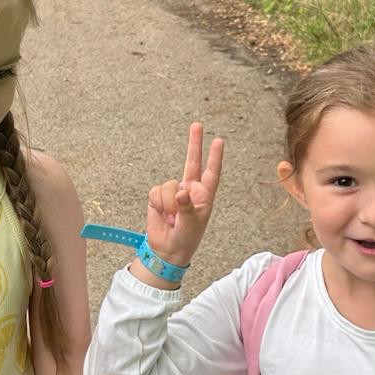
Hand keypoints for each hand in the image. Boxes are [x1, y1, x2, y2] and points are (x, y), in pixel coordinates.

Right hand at [142, 122, 223, 268]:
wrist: (166, 250)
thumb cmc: (186, 238)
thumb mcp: (191, 224)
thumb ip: (186, 207)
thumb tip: (181, 192)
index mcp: (204, 196)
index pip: (211, 173)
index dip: (215, 157)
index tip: (219, 141)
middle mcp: (190, 191)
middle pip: (192, 162)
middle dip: (194, 144)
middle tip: (197, 125)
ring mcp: (173, 193)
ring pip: (169, 185)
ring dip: (168, 202)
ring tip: (171, 217)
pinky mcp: (157, 197)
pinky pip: (156, 191)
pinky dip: (158, 203)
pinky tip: (162, 214)